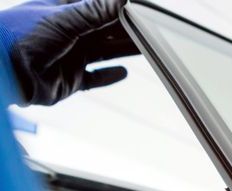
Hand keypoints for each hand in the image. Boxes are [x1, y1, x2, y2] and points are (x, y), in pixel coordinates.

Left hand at [0, 0, 137, 105]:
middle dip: (129, 29)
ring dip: (125, 50)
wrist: (3, 72)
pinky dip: (109, 76)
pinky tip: (123, 72)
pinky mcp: (70, 80)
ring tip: (149, 48)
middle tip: (154, 29)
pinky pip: (95, 78)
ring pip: (105, 52)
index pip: (98, 6)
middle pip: (106, 30)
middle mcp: (68, 32)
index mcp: (64, 10)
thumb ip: (95, 10)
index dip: (120, 7)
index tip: (144, 8)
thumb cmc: (21, 37)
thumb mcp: (63, 18)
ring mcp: (70, 56)